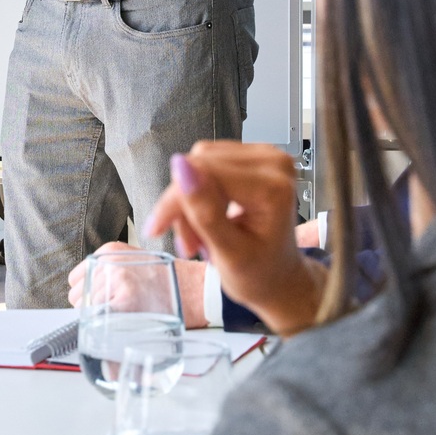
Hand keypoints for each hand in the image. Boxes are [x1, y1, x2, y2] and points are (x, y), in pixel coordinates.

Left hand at [69, 245, 208, 327]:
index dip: (89, 292)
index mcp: (110, 252)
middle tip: (118, 309)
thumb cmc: (171, 279)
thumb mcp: (136, 261)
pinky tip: (126, 321)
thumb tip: (88, 291)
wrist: (197, 289)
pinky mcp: (122, 304)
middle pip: (77, 296)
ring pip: (86, 311)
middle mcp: (109, 264)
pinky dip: (107, 326)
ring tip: (127, 314)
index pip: (76, 278)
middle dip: (93, 306)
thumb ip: (110, 271)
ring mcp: (114, 284)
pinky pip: (98, 321)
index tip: (103, 299)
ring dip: (101, 318)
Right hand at [145, 143, 325, 336]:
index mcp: (274, 187)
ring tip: (198, 235)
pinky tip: (205, 218)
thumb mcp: (229, 253)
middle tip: (187, 243)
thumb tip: (180, 166)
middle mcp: (274, 162)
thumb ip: (205, 211)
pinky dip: (198, 192)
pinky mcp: (254, 157)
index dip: (174, 199)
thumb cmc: (259, 274)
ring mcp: (266, 155)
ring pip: (200, 162)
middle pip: (201, 163)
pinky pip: (208, 163)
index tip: (156, 228)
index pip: (206, 172)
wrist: (279, 278)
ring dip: (189, 200)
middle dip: (183, 204)